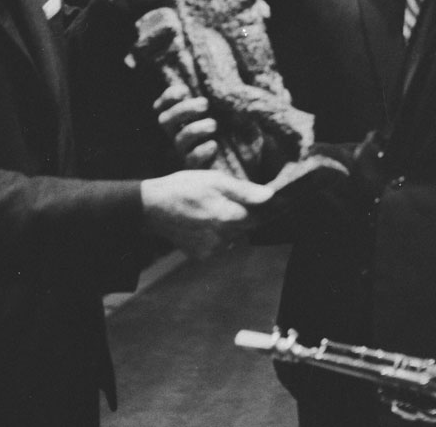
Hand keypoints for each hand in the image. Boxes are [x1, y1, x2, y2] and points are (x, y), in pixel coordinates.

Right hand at [140, 169, 272, 258]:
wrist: (152, 207)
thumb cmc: (184, 187)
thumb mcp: (215, 180)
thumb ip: (244, 191)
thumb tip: (271, 196)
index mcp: (229, 218)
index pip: (263, 216)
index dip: (274, 208)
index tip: (283, 201)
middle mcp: (224, 239)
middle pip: (249, 227)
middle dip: (251, 214)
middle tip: (242, 199)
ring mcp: (213, 250)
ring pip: (235, 236)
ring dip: (234, 224)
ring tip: (216, 207)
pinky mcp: (202, 255)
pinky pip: (220, 244)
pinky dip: (219, 233)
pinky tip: (206, 221)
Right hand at [154, 84, 219, 167]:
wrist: (224, 164)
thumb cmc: (214, 131)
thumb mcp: (206, 113)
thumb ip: (201, 101)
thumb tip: (199, 86)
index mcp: (175, 120)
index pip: (159, 106)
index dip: (168, 96)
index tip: (185, 90)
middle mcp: (173, 135)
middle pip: (165, 120)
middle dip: (185, 109)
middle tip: (205, 104)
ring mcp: (181, 151)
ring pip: (180, 139)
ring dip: (197, 129)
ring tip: (213, 125)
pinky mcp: (192, 167)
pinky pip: (192, 159)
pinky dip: (202, 150)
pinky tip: (213, 145)